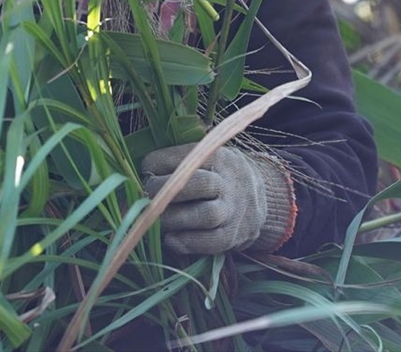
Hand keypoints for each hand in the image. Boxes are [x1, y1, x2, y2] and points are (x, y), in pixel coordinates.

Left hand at [141, 143, 294, 254]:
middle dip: (163, 191)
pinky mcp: (234, 236)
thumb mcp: (206, 157)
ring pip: (206, 215)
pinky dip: (188, 242)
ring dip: (174, 219)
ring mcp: (233, 210)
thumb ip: (178, 162)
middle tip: (144, 197)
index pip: (186, 156)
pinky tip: (170, 240)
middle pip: (198, 184)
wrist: (263, 197)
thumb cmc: (219, 175)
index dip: (158, 163)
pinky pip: (212, 242)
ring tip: (154, 221)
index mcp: (219, 156)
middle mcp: (229, 182)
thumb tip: (137, 176)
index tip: (145, 170)